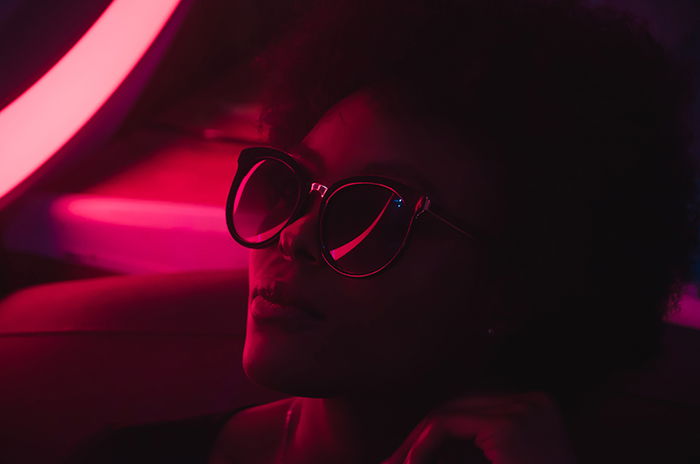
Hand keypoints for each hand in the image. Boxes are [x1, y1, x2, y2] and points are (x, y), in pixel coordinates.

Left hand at [382, 392, 575, 463]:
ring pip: (449, 413)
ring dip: (417, 442)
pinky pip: (447, 425)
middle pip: (458, 407)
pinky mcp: (509, 425)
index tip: (409, 456)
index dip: (437, 432)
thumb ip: (467, 452)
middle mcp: (532, 400)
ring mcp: (523, 408)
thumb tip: (418, 451)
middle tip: (392, 461)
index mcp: (534, 408)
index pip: (472, 409)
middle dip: (421, 436)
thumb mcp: (496, 462)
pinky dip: (423, 445)